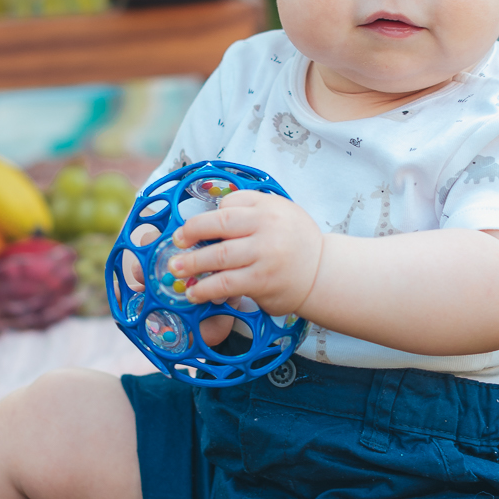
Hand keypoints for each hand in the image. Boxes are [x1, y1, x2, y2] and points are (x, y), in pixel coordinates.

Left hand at [166, 190, 323, 322]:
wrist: (323, 272)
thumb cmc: (295, 240)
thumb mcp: (280, 211)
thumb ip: (250, 208)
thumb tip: (212, 213)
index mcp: (268, 208)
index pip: (229, 205)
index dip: (205, 217)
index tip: (189, 230)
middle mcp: (266, 228)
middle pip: (219, 226)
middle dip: (191, 235)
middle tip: (175, 244)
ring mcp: (264, 255)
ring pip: (219, 257)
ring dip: (192, 264)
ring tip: (176, 270)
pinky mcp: (262, 282)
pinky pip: (226, 284)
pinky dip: (206, 289)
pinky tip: (195, 293)